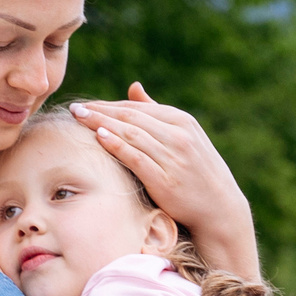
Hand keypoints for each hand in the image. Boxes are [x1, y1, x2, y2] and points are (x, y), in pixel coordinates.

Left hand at [67, 86, 257, 273]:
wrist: (220, 208)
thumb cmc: (198, 171)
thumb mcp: (184, 136)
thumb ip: (156, 113)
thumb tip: (133, 87)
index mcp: (182, 121)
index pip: (136, 108)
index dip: (108, 105)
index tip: (86, 105)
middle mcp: (178, 135)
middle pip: (130, 117)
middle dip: (99, 111)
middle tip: (75, 108)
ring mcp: (174, 157)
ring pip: (131, 134)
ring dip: (102, 123)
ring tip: (79, 119)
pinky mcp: (166, 180)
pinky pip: (137, 158)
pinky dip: (117, 145)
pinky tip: (99, 137)